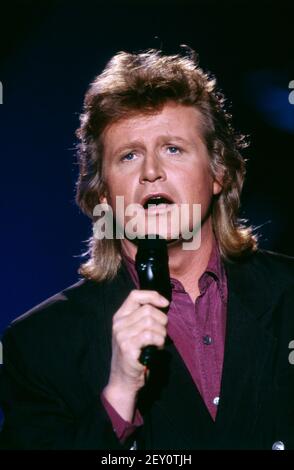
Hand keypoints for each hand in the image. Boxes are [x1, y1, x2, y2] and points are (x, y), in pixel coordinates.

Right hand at [103, 290, 168, 420]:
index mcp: (120, 316)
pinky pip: (151, 336)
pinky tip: (156, 349)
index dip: (152, 296)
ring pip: (151, 322)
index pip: (135, 295)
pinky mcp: (128, 347)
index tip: (164, 303)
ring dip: (161, 333)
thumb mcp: (133, 332)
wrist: (123, 380)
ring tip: (158, 342)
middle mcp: (119, 324)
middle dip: (162, 320)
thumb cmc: (134, 355)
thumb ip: (142, 317)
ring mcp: (122, 335)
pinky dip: (159, 341)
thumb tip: (162, 305)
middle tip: (161, 333)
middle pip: (148, 309)